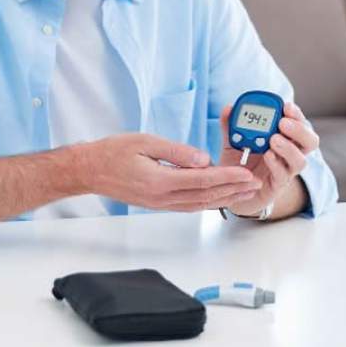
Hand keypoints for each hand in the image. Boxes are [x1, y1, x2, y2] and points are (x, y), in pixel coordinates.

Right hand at [80, 133, 261, 211]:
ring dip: (224, 198)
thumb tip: (204, 159)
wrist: (90, 170)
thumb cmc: (113, 152)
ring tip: (244, 192)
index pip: (202, 180)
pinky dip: (207, 201)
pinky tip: (218, 197)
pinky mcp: (157, 203)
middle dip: (233, 190)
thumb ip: (176, 151)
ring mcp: (160, 203)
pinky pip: (188, 205)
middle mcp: (162, 197)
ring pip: (199, 204)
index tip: (247, 173)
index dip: (227, 177)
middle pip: (205, 196)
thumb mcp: (145, 142)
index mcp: (160, 181)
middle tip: (255, 184)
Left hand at [218, 101, 318, 216]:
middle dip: (299, 129)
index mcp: (283, 137)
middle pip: (310, 141)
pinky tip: (267, 156)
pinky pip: (283, 175)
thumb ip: (231, 125)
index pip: (299, 123)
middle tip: (283, 123)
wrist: (234, 189)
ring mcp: (285, 170)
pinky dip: (276, 164)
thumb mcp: (233, 141)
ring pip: (300, 161)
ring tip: (274, 140)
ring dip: (289, 148)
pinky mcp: (277, 185)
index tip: (286, 106)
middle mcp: (290, 153)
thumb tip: (229, 108)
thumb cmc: (240, 161)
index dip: (296, 114)